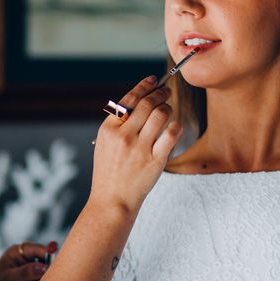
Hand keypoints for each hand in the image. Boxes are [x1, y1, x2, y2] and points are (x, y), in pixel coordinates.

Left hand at [0, 242, 53, 280]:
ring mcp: (28, 275)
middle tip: (56, 276)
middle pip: (44, 261)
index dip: (48, 253)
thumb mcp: (8, 279)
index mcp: (17, 252)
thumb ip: (26, 272)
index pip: (37, 249)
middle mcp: (25, 261)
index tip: (56, 262)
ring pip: (44, 275)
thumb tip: (45, 267)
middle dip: (49, 269)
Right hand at [89, 76, 182, 215]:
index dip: (143, 86)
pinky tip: (174, 126)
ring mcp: (140, 148)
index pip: (129, 99)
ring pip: (161, 114)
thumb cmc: (108, 172)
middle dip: (160, 93)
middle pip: (147, 104)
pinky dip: (175, 126)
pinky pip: (171, 134)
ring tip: (168, 109)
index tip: (152, 80)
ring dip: (168, 108)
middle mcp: (124, 136)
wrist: (112, 200)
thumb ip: (118, 124)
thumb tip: (139, 102)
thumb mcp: (104, 143)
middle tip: (166, 91)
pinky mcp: (155, 160)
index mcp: (108, 129)